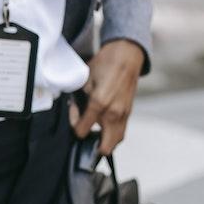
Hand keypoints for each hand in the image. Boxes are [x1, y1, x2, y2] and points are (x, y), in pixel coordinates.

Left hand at [70, 39, 145, 154]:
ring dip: (104, 141)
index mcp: (99, 104)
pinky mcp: (129, 113)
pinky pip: (121, 132)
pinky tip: (103, 128)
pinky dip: (112, 134)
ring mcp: (124, 114)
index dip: (74, 125)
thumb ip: (78, 100)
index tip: (73, 114)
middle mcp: (113, 113)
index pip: (82, 131)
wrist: (126, 56)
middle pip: (105, 147)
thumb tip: (75, 113)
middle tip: (84, 134)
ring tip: (93, 132)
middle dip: (91, 145)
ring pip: (116, 141)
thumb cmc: (104, 65)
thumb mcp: (84, 81)